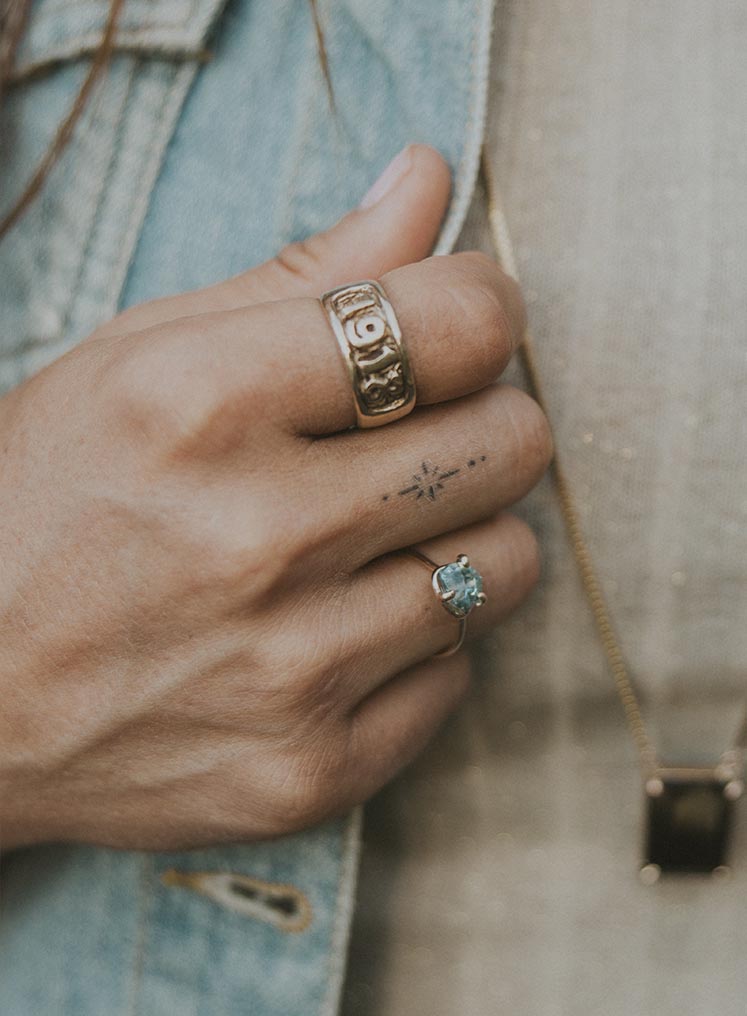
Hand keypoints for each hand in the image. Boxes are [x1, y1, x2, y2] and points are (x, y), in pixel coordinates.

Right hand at [0, 145, 550, 850]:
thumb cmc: (41, 509)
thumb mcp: (138, 362)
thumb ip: (301, 273)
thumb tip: (427, 181)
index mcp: (203, 405)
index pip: (459, 325)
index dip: (482, 309)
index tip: (460, 326)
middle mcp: (255, 540)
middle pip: (511, 443)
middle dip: (482, 422)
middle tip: (417, 438)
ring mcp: (287, 672)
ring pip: (505, 566)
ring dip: (460, 537)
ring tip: (375, 542)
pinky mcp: (309, 772)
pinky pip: (456, 676)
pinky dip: (417, 646)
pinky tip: (338, 632)